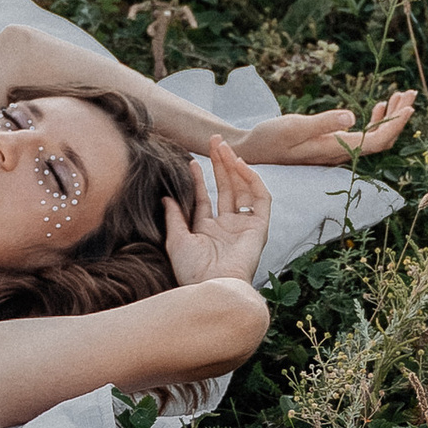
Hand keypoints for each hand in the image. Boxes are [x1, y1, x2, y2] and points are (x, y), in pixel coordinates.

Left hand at [163, 136, 272, 289]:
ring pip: (242, 189)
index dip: (199, 179)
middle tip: (214, 141)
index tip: (191, 160)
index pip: (205, 199)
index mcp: (207, 232)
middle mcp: (227, 228)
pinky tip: (240, 165)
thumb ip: (174, 218)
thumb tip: (166, 198)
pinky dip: (253, 181)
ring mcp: (244, 227)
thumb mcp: (177, 241)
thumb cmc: (193, 271)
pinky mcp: (259, 227)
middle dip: (220, 165)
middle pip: (225, 189)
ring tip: (224, 147)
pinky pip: (261, 199)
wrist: (214, 287)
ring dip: (234, 167)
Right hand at [238, 90, 414, 167]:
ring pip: (374, 136)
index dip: (396, 124)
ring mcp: (337, 150)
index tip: (409, 105)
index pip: (377, 140)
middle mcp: (341, 153)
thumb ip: (323, 123)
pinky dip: (374, 120)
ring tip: (400, 95)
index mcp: (336, 148)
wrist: (252, 151)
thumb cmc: (271, 138)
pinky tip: (377, 107)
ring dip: (389, 116)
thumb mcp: (295, 126)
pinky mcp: (331, 144)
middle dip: (398, 116)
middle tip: (411, 93)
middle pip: (381, 138)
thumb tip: (352, 117)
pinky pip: (362, 135)